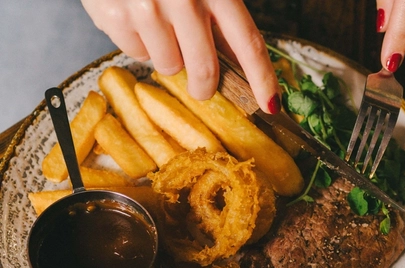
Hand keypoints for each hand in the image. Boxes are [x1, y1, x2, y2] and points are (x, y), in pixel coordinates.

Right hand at [81, 0, 280, 113]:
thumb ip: (218, 18)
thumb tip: (236, 64)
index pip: (248, 43)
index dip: (262, 79)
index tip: (270, 106)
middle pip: (205, 71)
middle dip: (203, 87)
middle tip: (199, 86)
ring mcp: (149, 7)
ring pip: (169, 66)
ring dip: (167, 56)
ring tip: (157, 26)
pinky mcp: (118, 16)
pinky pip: (138, 55)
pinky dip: (139, 44)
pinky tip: (135, 18)